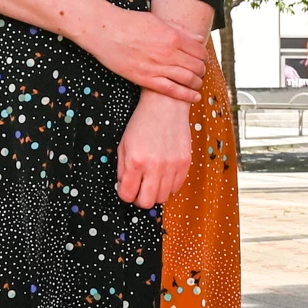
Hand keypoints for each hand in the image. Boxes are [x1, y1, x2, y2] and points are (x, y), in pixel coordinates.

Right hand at [83, 8, 210, 103]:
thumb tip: (198, 38)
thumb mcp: (158, 20)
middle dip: (203, 70)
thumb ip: (180, 30)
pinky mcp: (146, 79)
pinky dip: (187, 95)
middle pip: (197, 66)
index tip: (204, 60)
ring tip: (198, 83)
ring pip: (188, 79)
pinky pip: (172, 90)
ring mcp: (157, 67)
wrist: (105, 31)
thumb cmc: (130, 23)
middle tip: (201, 72)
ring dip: (197, 82)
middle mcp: (168, 52)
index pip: (200, 50)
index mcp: (172, 36)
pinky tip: (194, 97)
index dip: (205, 57)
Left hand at [117, 86, 193, 208]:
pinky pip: (177, 187)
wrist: (166, 105)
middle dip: (140, 198)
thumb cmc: (142, 123)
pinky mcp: (185, 163)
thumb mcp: (124, 144)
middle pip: (146, 202)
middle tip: (139, 188)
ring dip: (155, 192)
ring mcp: (172, 166)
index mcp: (135, 161)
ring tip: (152, 180)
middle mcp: (154, 166)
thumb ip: (122, 169)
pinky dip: (169, 185)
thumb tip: (124, 188)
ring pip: (163, 198)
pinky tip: (164, 173)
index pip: (127, 195)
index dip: (125, 194)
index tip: (127, 189)